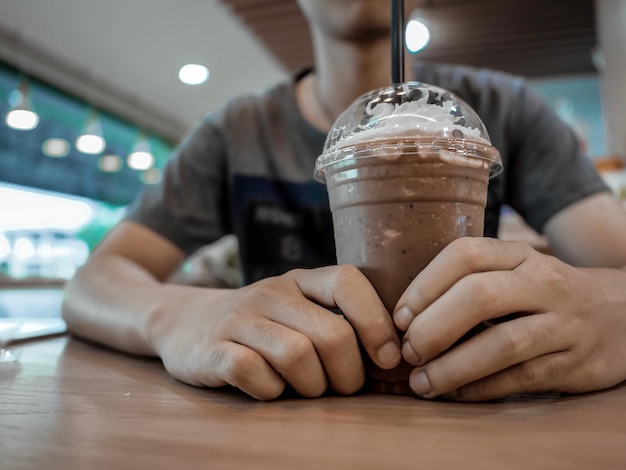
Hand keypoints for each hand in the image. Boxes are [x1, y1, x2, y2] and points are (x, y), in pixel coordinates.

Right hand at [150, 265, 400, 399]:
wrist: (183, 322)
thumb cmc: (260, 326)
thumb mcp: (296, 311)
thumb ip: (338, 323)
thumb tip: (395, 360)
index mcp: (300, 281)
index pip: (347, 281)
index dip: (376, 322)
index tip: (387, 358)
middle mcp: (271, 292)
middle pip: (333, 334)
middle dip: (348, 374)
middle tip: (341, 387)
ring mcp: (239, 319)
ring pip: (297, 356)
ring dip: (312, 387)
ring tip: (305, 389)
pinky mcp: (212, 349)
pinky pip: (255, 374)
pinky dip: (271, 392)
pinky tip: (268, 388)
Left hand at [393, 237, 625, 400]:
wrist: (622, 314)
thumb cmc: (544, 295)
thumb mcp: (513, 271)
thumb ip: (468, 283)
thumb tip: (404, 318)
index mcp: (518, 254)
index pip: (464, 255)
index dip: (424, 286)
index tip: (399, 317)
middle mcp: (543, 282)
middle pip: (479, 296)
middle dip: (433, 327)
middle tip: (408, 351)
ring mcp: (563, 323)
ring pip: (502, 343)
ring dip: (452, 366)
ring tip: (422, 382)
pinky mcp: (574, 363)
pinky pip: (521, 378)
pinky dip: (481, 388)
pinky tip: (456, 393)